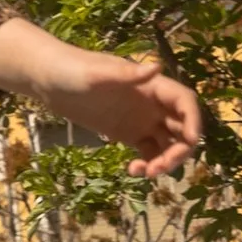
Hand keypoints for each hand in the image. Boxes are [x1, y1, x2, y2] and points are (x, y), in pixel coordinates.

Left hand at [0, 18, 203, 176]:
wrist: (48, 79)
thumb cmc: (72, 68)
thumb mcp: (96, 73)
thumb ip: (125, 74)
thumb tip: (156, 68)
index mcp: (150, 85)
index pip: (184, 101)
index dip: (193, 120)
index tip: (188, 142)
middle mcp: (151, 103)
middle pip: (181, 127)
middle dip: (179, 150)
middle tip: (159, 168)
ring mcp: (141, 120)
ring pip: (167, 144)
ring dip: (165, 161)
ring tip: (144, 173)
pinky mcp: (127, 134)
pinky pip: (148, 152)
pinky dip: (148, 164)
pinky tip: (132, 171)